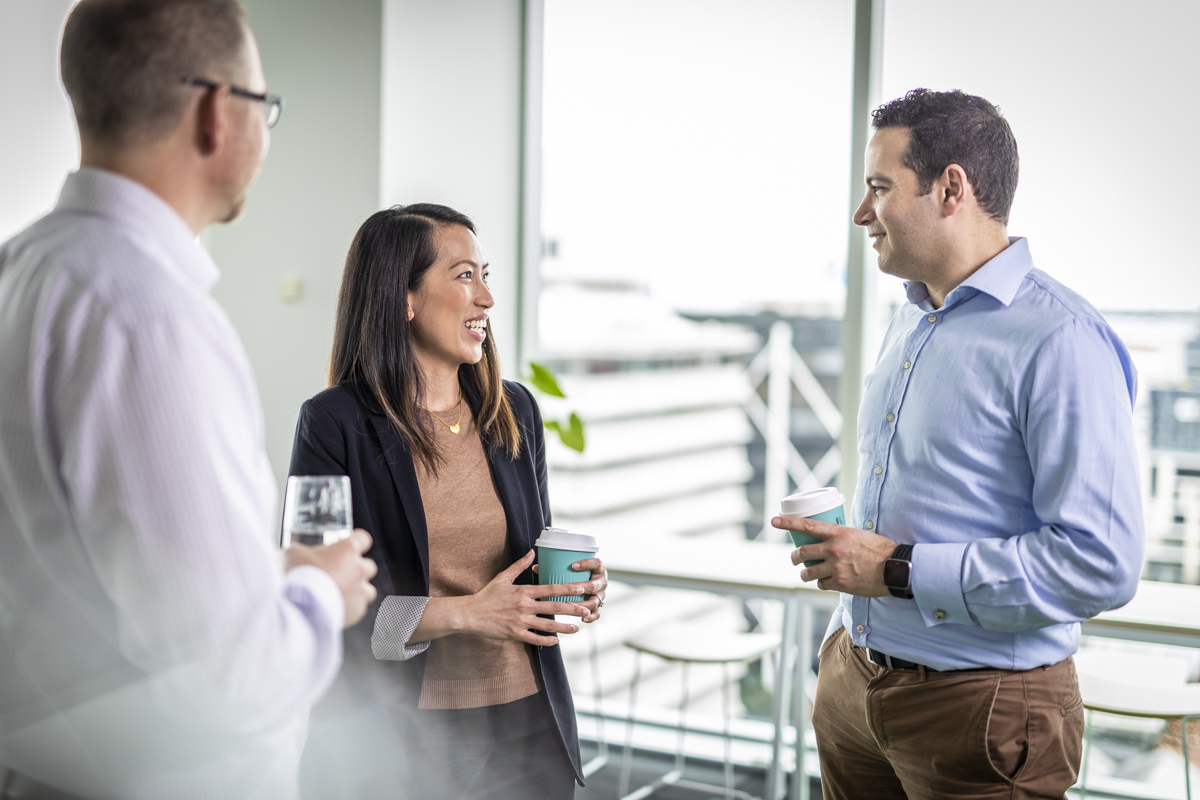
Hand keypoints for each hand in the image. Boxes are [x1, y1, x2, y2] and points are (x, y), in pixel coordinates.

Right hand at [284, 528, 378, 627]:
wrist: (299, 606)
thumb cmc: (297, 575)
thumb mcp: (292, 554)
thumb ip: (300, 552)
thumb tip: (296, 556)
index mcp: (347, 549)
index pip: (363, 539)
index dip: (358, 542)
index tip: (352, 545)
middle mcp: (358, 568)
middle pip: (369, 566)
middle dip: (357, 569)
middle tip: (341, 573)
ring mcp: (360, 590)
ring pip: (369, 589)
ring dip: (359, 590)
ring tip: (343, 594)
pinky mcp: (358, 610)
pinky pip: (359, 607)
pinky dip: (350, 608)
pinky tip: (336, 609)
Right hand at [462, 550, 589, 645]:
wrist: (471, 614)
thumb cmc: (487, 595)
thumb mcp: (503, 577)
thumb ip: (519, 565)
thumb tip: (532, 552)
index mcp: (523, 592)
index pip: (550, 589)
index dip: (567, 589)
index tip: (580, 589)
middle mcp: (524, 607)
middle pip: (553, 608)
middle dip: (572, 609)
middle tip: (586, 610)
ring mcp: (520, 622)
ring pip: (547, 626)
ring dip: (564, 627)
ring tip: (576, 628)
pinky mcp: (515, 635)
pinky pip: (535, 639)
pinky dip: (547, 641)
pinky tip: (557, 640)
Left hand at [531, 556, 607, 621]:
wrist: (590, 586)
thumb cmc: (579, 575)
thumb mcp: (572, 569)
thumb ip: (557, 567)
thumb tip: (536, 568)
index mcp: (598, 569)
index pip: (596, 563)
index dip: (586, 564)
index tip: (573, 565)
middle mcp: (602, 582)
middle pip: (593, 585)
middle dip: (581, 587)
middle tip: (567, 589)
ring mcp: (601, 595)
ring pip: (595, 601)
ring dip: (583, 604)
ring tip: (569, 605)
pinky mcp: (599, 606)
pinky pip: (597, 613)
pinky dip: (591, 617)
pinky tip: (582, 619)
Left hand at [771, 516, 893, 596]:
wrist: (895, 569)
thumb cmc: (880, 550)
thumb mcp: (859, 535)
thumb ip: (841, 536)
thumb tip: (828, 538)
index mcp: (839, 533)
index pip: (807, 525)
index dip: (788, 523)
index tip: (774, 521)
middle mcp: (834, 549)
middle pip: (802, 552)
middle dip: (795, 557)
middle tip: (795, 559)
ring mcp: (836, 567)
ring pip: (808, 571)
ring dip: (805, 573)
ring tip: (808, 573)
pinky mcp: (840, 583)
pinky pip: (821, 584)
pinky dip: (821, 583)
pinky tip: (826, 581)